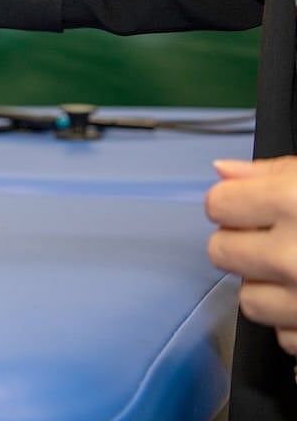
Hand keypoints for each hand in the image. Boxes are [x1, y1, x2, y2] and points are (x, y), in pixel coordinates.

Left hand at [206, 156, 296, 353]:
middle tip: (278, 239)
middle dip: (242, 245)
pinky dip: (295, 321)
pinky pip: (283, 335)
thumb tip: (223, 170)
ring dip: (268, 288)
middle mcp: (293, 256)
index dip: (234, 204)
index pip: (217, 204)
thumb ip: (278, 173)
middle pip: (220, 252)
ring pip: (248, 300)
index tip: (254, 206)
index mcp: (295, 204)